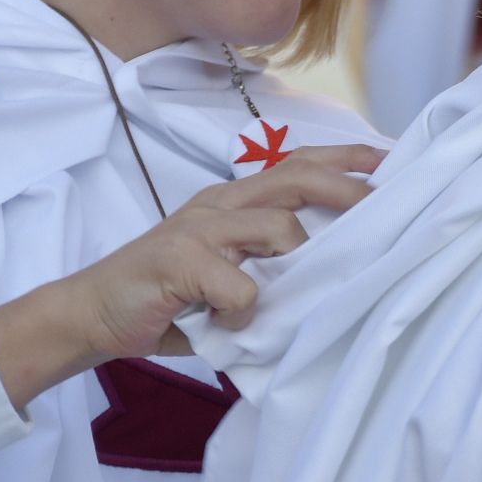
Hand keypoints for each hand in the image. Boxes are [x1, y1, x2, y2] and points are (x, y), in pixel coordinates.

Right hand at [0, 144, 383, 407]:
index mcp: (232, 203)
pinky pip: (239, 285)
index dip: (344, 159)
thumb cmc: (168, 297)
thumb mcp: (226, 274)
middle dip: (346, 190)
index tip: (388, 161)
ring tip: (287, 292)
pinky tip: (230, 323)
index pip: (296, 165)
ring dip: (296, 260)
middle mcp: (219, 204)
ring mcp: (198, 229)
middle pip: (296, 177)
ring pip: (277, 227)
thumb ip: (269, 269)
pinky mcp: (179, 260)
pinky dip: (245, 309)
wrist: (93, 313)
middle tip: (381, 207)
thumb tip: (333, 281)